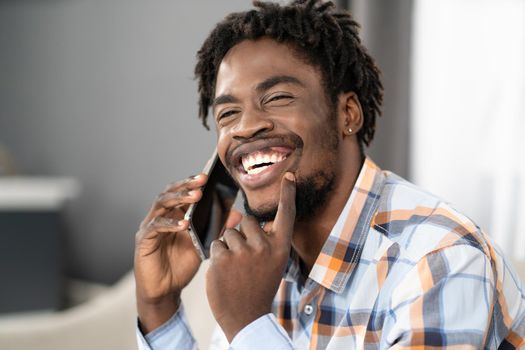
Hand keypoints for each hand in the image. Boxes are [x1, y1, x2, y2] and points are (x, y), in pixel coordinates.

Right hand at [134, 174, 205, 332]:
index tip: (209, 176)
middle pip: (170, 192)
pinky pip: (156, 227)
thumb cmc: (182, 266)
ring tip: (196, 196)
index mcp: (174, 214)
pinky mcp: (143, 240)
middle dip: (186, 185)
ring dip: (179, 198)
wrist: (165, 291)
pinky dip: (170, 223)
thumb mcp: (204, 245)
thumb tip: (238, 215)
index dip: (193, 182)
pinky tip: (183, 224)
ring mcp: (150, 226)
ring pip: (161, 204)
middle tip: (202, 180)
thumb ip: (217, 229)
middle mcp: (160, 216)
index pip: (182, 192)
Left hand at [205, 172, 295, 341]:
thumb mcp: (272, 263)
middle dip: (242, 234)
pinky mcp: (224, 258)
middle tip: (246, 260)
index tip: (289, 175)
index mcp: (280, 248)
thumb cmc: (258, 287)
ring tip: (235, 269)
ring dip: (229, 247)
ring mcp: (244, 253)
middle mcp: (265, 247)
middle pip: (246, 221)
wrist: (246, 317)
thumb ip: (265, 241)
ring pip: (229, 233)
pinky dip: (218, 256)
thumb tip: (244, 219)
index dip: (287, 194)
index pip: (286, 215)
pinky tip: (225, 273)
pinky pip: (217, 244)